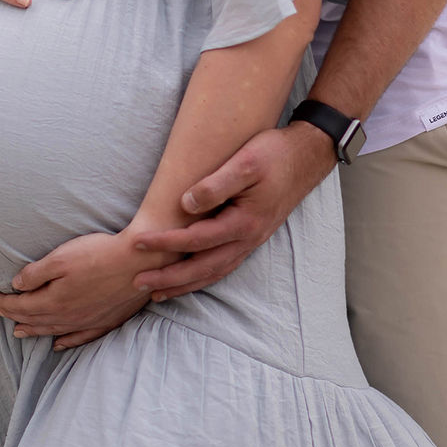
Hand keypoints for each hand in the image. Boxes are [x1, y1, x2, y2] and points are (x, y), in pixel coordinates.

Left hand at [0, 231, 150, 347]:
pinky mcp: (104, 321)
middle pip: (35, 319)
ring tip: (19, 331)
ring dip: (34, 330)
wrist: (139, 262)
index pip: (22, 305)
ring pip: (53, 330)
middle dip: (15, 316)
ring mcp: (87, 321)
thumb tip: (16, 285)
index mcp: (54, 301)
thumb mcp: (61, 258)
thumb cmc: (99, 255)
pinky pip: (78, 338)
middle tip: (0, 313)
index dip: (5, 302)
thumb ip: (36, 273)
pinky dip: (65, 342)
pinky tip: (59, 344)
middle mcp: (68, 316)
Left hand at [132, 122, 335, 298]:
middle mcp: (248, 239)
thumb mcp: (245, 162)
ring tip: (158, 292)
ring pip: (214, 272)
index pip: (196, 240)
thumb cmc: (275, 154)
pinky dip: (204, 276)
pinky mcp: (253, 236)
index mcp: (244, 222)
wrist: (307, 156)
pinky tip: (192, 278)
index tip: (139, 242)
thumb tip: (185, 203)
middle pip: (203, 268)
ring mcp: (252, 241)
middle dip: (170, 278)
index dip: (165, 242)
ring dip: (185, 284)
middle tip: (139, 282)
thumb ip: (216, 185)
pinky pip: (224, 265)